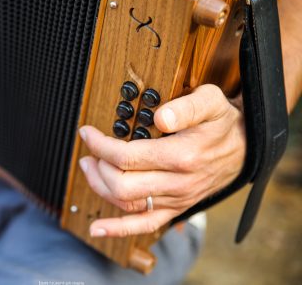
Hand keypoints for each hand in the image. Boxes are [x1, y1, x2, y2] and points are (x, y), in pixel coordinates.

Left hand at [78, 84, 245, 237]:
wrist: (244, 148)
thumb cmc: (222, 123)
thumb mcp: (210, 102)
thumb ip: (186, 108)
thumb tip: (160, 118)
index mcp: (181, 156)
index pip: (127, 157)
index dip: (100, 146)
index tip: (87, 133)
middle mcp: (177, 183)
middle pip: (122, 185)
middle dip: (97, 168)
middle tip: (88, 152)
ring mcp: (176, 200)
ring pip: (127, 204)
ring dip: (101, 188)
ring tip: (89, 169)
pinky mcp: (175, 209)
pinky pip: (144, 225)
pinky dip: (118, 229)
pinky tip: (96, 229)